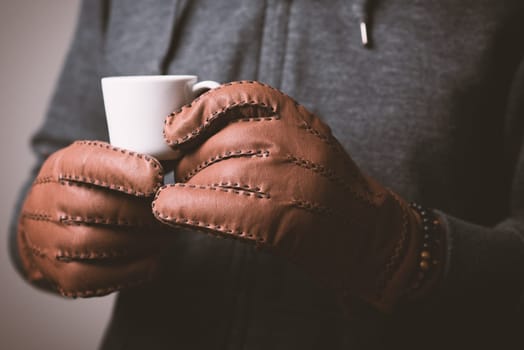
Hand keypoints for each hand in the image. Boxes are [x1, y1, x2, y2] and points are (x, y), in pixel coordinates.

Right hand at [17, 141, 168, 296]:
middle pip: (100, 207)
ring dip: (142, 240)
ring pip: (99, 242)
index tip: (156, 178)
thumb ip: (133, 158)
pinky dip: (134, 269)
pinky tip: (153, 258)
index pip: (92, 165)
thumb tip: (176, 155)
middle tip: (168, 214)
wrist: (45, 226)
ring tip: (165, 235)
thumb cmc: (89, 188)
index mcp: (64, 166)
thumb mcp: (101, 161)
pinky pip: (100, 277)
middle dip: (142, 212)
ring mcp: (51, 241)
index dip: (126, 172)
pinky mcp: (62, 276)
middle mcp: (50, 201)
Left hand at [152, 81, 440, 310]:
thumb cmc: (330, 187)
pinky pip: (209, 208)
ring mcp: (281, 179)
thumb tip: (198, 134)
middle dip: (189, 162)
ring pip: (207, 176)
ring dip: (185, 189)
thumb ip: (264, 129)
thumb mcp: (306, 139)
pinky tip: (171, 212)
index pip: (233, 97)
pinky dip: (181, 210)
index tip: (175, 131)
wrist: (368, 233)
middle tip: (187, 176)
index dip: (195, 114)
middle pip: (211, 144)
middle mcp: (288, 141)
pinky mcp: (272, 218)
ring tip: (185, 196)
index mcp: (296, 117)